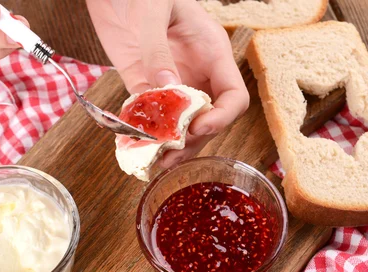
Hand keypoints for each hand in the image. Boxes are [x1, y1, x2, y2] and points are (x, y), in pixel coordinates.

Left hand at [86, 0, 248, 166]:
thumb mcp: (153, 11)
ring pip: (179, 124)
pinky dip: (143, 133)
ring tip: (154, 160)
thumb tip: (167, 86)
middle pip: (207, 119)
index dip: (221, 117)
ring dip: (169, 145)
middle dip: (192, 140)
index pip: (233, 96)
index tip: (197, 128)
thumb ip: (158, 49)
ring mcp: (170, 82)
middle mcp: (195, 73)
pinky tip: (134, 145)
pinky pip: (148, 116)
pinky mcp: (143, 85)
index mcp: (211, 54)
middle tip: (170, 155)